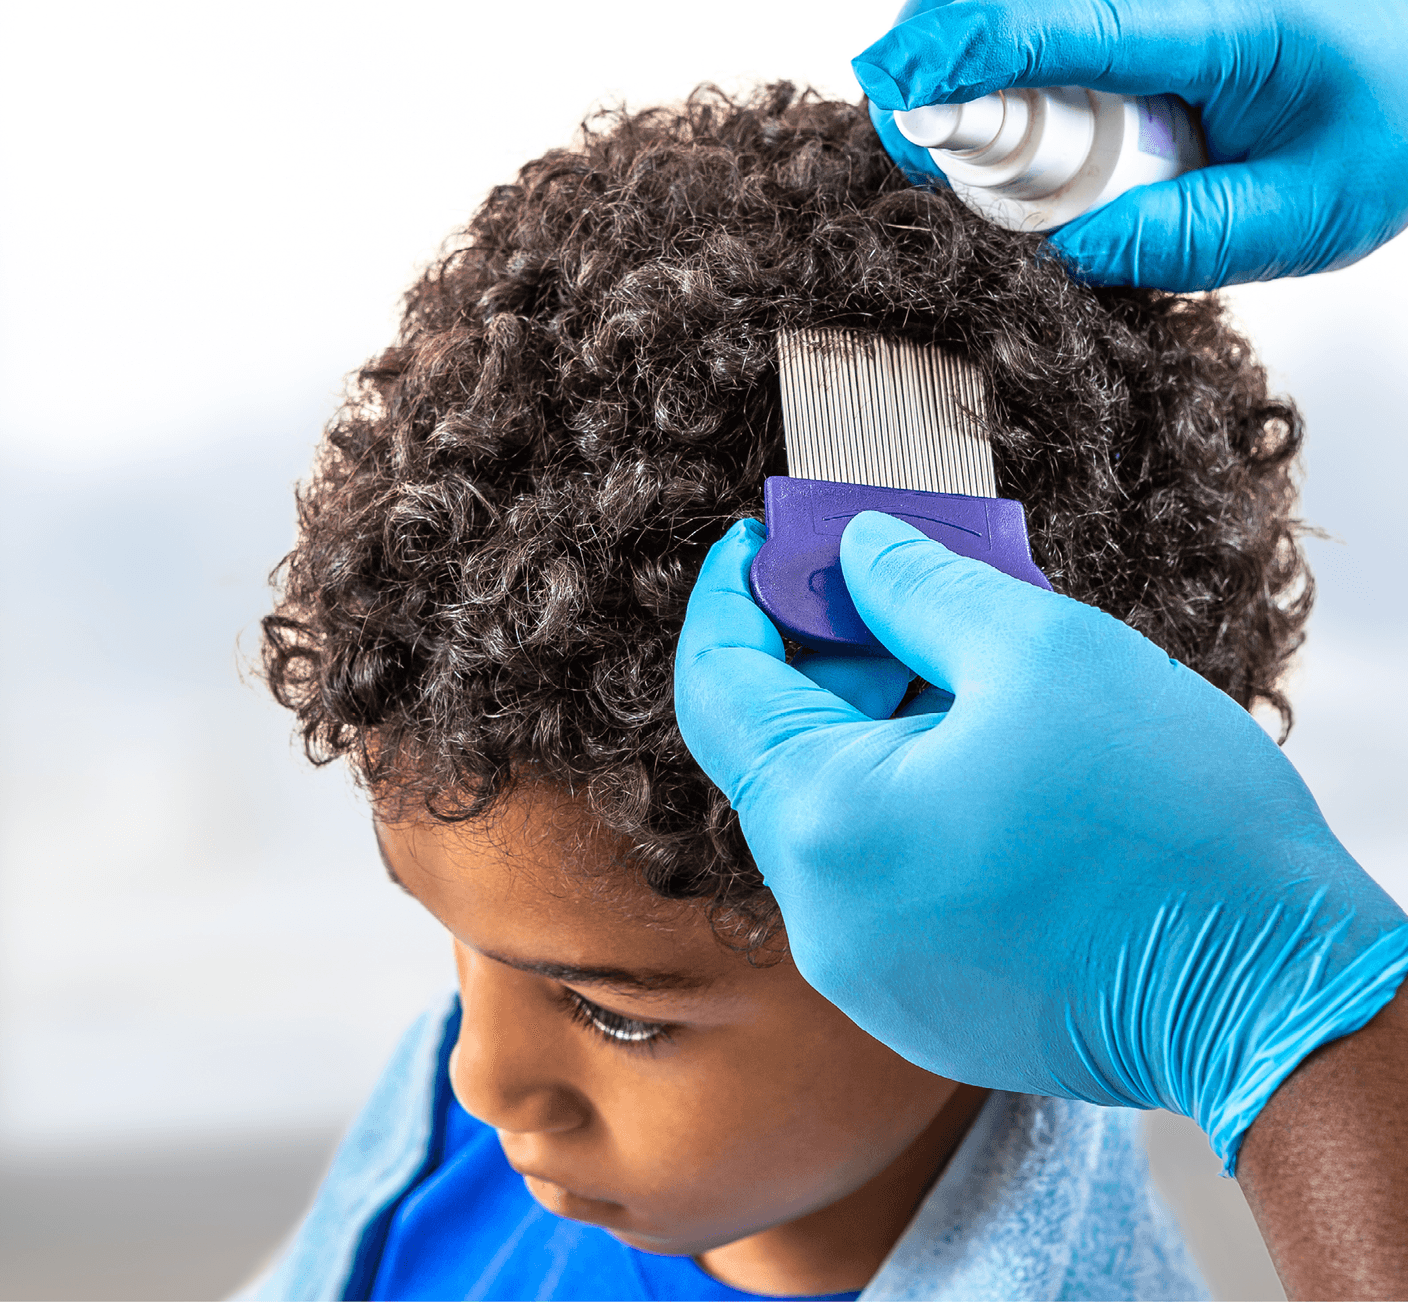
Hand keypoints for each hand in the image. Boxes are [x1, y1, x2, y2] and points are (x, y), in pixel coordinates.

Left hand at [673, 515, 1407, 1167]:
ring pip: (835, 814)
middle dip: (832, 660)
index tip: (759, 544)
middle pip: (778, 751)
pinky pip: (879, 878)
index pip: (717, 689)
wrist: (1270, 995)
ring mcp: (865, 973)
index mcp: (826, 824)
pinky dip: (909, 805)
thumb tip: (857, 550)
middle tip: (905, 592)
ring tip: (977, 675)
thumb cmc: (1170, 826)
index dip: (731, 601)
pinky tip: (993, 763)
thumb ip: (919, 586)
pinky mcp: (917, 1004)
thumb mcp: (1043, 651)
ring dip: (880, 731)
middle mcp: (821, 916)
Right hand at [854, 0, 1407, 289]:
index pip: (1055, 22)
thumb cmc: (1394, 122)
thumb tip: (1066, 254)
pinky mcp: (1147, 6)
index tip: (898, 97)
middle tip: (903, 121)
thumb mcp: (1313, 210)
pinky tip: (984, 88)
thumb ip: (1192, 236)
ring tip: (933, 112)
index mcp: (1224, 19)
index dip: (959, 54)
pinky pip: (1050, 15)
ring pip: (1023, 0)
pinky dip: (1003, 44)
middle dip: (940, 52)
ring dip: (967, 45)